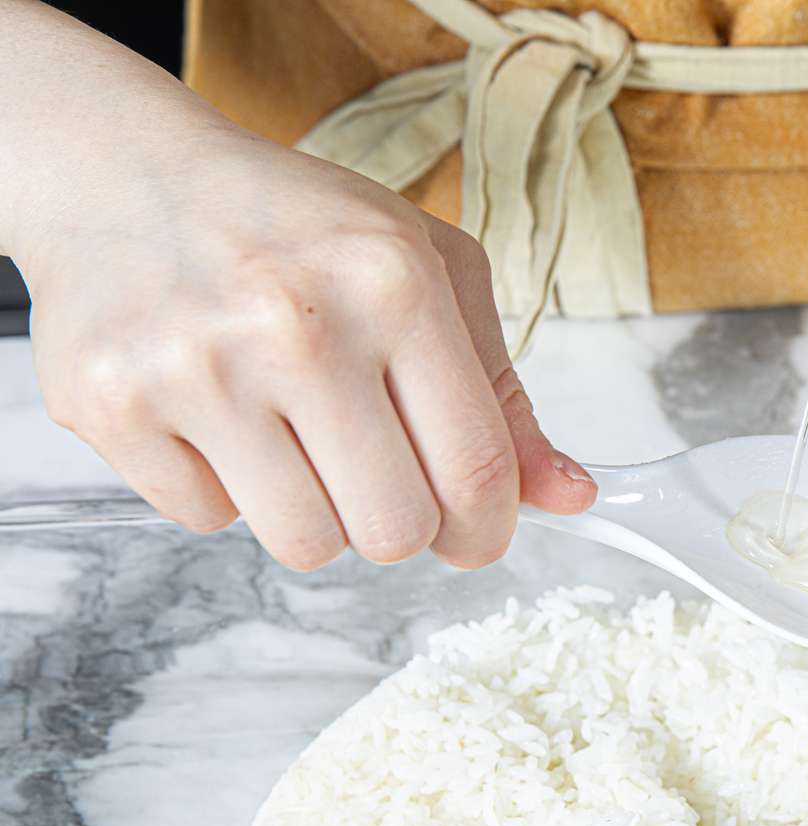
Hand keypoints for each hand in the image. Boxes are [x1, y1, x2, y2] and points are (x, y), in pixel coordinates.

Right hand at [22, 126, 595, 569]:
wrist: (126, 176)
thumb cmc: (300, 233)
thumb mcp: (430, 278)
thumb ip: (503, 398)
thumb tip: (571, 498)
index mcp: (396, 282)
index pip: (478, 470)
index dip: (488, 527)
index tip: (477, 534)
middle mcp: (298, 323)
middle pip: (396, 529)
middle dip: (399, 522)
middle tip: (374, 472)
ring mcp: (196, 366)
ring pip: (307, 544)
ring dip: (314, 513)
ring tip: (293, 436)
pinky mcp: (112, 405)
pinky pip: (208, 522)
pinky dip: (223, 489)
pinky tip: (215, 416)